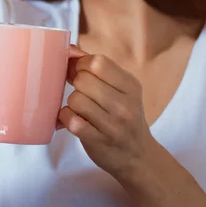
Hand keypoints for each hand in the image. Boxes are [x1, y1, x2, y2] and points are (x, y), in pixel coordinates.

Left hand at [58, 52, 159, 180]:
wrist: (139, 157)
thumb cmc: (124, 117)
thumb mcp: (122, 91)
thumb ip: (98, 70)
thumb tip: (69, 49)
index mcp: (131, 86)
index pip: (97, 62)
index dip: (81, 64)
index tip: (79, 72)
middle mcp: (125, 105)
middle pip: (83, 80)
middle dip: (76, 85)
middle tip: (82, 94)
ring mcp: (112, 125)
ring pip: (75, 99)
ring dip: (72, 104)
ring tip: (81, 110)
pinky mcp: (98, 141)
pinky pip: (71, 120)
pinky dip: (66, 118)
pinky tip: (74, 121)